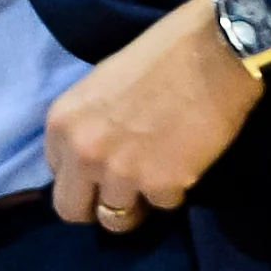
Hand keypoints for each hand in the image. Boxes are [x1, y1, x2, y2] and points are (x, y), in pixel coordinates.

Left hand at [44, 0, 263, 230]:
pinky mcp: (162, 186)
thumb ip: (88, 125)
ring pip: (116, 219)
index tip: (102, 167)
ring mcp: (121, 173)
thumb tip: (91, 156)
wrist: (215, 51)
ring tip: (159, 174)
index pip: (55, 175)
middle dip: (96, 207)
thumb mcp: (101, 85)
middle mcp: (83, 153)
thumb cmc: (161, 54)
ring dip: (138, 201)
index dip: (81, 175)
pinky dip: (175, 190)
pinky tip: (187, 160)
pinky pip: (163, 205)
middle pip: (73, 211)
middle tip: (124, 193)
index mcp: (62, 123)